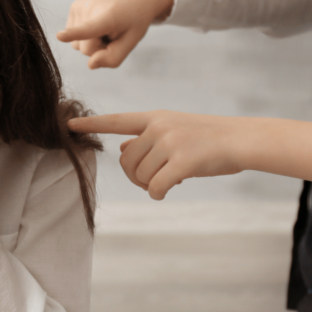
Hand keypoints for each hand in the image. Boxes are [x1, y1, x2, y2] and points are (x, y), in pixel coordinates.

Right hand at [56, 0, 173, 68]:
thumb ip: (112, 58)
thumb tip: (90, 64)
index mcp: (109, 17)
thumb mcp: (131, 42)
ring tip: (106, 28)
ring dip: (91, 42)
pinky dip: (85, 34)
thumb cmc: (135, 21)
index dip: (74, 34)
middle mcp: (90, 7)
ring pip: (76, 44)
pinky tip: (98, 23)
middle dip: (97, 48)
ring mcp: (79, 5)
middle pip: (84, 49)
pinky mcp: (74, 6)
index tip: (60, 36)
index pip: (89, 29)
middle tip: (113, 33)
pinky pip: (73, 35)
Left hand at [68, 111, 250, 199]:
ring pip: (141, 176)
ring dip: (151, 185)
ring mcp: (170, 142)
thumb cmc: (209, 138)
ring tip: (170, 179)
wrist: (242, 139)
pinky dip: (159, 194)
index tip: (69, 124)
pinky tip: (168, 191)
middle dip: (135, 177)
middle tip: (152, 181)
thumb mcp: (175, 131)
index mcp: (155, 118)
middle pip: (126, 162)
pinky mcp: (183, 161)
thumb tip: (121, 150)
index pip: (116, 121)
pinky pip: (156, 187)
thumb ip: (146, 140)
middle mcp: (158, 127)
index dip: (92, 124)